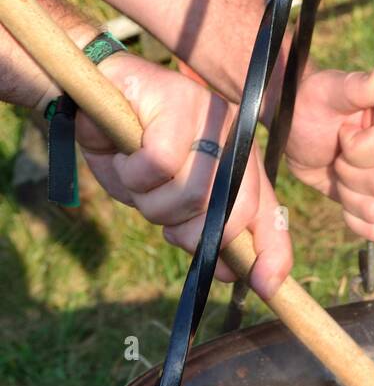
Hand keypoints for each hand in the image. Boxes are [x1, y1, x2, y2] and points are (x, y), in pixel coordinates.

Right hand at [75, 52, 291, 299]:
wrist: (90, 105)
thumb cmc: (135, 160)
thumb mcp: (174, 206)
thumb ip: (206, 234)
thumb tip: (233, 273)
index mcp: (242, 165)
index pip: (269, 216)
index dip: (271, 256)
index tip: (265, 287)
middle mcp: (234, 138)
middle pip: (228, 212)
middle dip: (189, 233)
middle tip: (163, 216)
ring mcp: (208, 114)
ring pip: (190, 193)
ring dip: (152, 203)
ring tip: (139, 179)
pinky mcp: (175, 98)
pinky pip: (158, 164)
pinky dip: (133, 174)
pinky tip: (126, 157)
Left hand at [284, 65, 373, 241]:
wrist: (302, 132)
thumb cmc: (314, 105)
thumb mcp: (328, 91)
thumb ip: (356, 85)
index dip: (357, 148)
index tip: (344, 132)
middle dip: (350, 172)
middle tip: (340, 152)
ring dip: (350, 194)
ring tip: (343, 170)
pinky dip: (356, 218)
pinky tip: (347, 196)